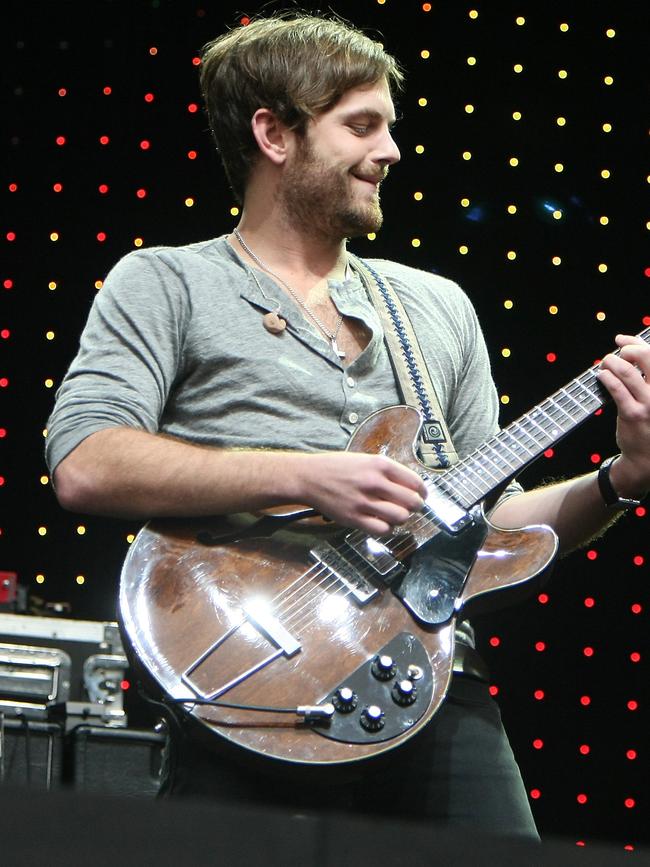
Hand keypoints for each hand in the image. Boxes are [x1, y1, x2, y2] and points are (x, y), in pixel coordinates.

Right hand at [298, 452, 427, 534]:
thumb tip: (410, 485)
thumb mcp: (365, 459)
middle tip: (411, 507)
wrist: (309, 477)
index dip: (423, 492)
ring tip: (396, 515)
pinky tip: (382, 522)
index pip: (415, 482)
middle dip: (416, 506)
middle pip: (412, 501)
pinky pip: (383, 530)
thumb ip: (386, 471)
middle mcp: (374, 482)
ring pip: (401, 517)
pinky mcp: (354, 518)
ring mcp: (364, 502)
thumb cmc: (336, 467)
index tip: (422, 496)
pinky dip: (387, 528)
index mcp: (380, 465)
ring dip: (402, 518)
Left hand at [597, 333, 649, 495]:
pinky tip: (601, 376)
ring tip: (604, 364)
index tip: (621, 339)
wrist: (647, 457)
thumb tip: (627, 345)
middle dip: (625, 349)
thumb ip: (646, 374)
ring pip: (627, 370)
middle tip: (614, 355)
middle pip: (646, 355)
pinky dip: (605, 377)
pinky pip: (616, 388)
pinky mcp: (633, 414)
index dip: (635, 341)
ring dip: (610, 362)